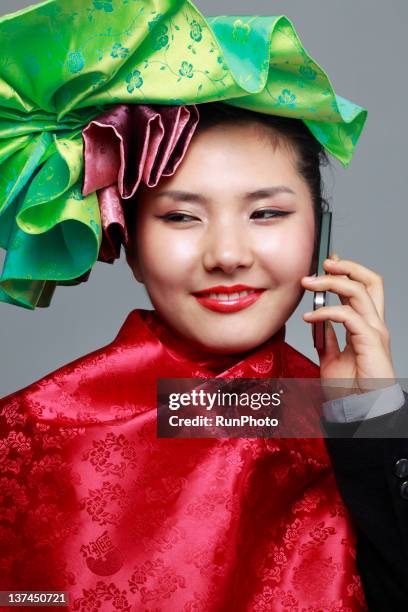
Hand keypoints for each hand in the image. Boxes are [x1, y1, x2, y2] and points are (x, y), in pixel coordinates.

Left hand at [301, 253, 395, 398]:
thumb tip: (317, 321)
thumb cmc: (350, 389)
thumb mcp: (332, 358)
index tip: (327, 263)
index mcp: (367, 326)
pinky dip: (325, 312)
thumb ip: (327, 338)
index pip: (363, 288)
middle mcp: (374, 324)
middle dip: (347, 266)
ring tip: (309, 283)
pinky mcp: (371, 341)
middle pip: (370, 281)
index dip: (348, 271)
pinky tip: (309, 316)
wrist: (359, 411)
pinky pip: (347, 316)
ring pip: (358, 291)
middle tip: (322, 263)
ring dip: (331, 282)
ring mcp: (375, 331)